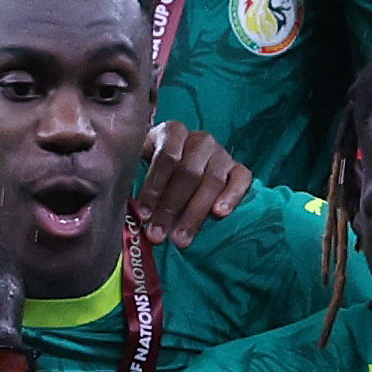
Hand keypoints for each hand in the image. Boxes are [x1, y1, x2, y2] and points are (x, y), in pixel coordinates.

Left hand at [134, 124, 251, 249]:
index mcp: (174, 132)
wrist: (186, 163)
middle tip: (159, 235)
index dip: (154, 187)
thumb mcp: (143, 164)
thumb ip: (137, 178)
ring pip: (212, 181)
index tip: (143, 215)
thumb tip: (129, 211)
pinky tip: (219, 214)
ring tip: (181, 239)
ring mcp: (222, 153)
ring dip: (195, 213)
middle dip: (171, 207)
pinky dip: (231, 197)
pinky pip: (241, 179)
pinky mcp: (238, 168)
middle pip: (189, 172)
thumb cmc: (160, 171)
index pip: (166, 156)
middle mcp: (200, 140)